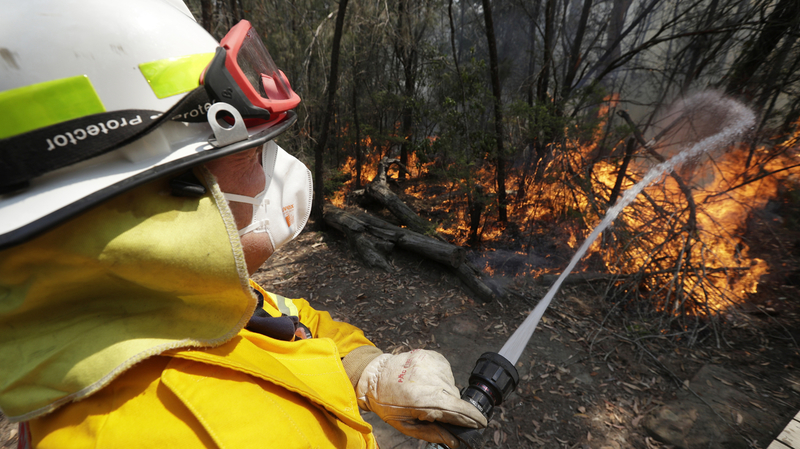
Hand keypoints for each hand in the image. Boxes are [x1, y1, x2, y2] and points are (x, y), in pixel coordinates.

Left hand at [356, 349, 486, 447]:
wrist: (373, 376)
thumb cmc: (387, 404)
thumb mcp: (406, 426)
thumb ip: (433, 434)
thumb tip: (455, 442)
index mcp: (422, 399)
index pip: (456, 408)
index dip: (471, 417)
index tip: (481, 423)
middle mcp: (429, 378)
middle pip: (454, 398)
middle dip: (450, 407)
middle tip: (432, 410)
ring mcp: (431, 364)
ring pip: (451, 385)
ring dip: (443, 392)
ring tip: (424, 393)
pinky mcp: (432, 355)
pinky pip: (446, 372)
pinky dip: (440, 379)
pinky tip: (425, 382)